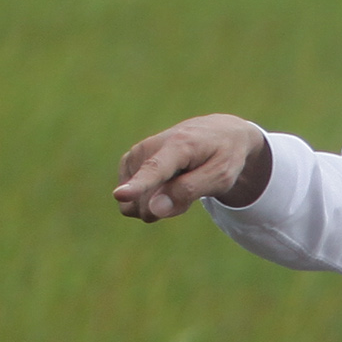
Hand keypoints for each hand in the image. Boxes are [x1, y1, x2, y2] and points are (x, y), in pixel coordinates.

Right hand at [113, 115, 269, 220]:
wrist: (217, 132)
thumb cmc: (222, 155)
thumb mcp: (220, 176)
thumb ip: (188, 192)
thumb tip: (154, 210)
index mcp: (178, 145)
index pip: (155, 169)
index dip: (138, 185)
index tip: (119, 195)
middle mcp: (150, 146)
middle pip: (146, 200)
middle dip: (168, 207)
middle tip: (193, 186)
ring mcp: (136, 154)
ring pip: (135, 204)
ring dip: (159, 204)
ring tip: (181, 182)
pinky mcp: (128, 161)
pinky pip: (131, 201)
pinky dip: (149, 199)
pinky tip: (167, 182)